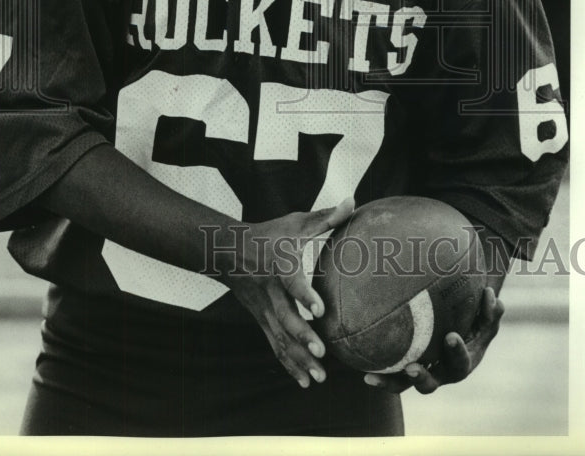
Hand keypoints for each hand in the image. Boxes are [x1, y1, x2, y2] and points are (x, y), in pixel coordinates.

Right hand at [223, 197, 354, 388]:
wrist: (230, 252)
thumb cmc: (270, 235)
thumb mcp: (295, 223)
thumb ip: (325, 217)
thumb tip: (354, 201)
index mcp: (280, 266)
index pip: (292, 283)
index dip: (304, 296)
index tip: (320, 310)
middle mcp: (270, 292)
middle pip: (285, 319)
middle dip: (304, 338)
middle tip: (323, 353)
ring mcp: (265, 311)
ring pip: (281, 339)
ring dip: (300, 359)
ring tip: (321, 377)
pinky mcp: (263, 322)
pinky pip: (275, 347)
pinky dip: (289, 366)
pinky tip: (305, 382)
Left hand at [364, 286, 503, 394]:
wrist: (457, 330)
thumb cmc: (473, 321)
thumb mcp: (486, 317)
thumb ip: (491, 310)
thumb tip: (491, 297)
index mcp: (461, 364)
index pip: (460, 362)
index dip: (456, 352)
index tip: (451, 336)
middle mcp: (440, 373)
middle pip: (430, 384)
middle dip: (421, 378)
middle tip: (411, 368)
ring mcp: (421, 373)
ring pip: (403, 385)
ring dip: (389, 383)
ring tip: (372, 379)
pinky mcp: (403, 368)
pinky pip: (390, 375)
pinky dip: (378, 376)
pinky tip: (364, 373)